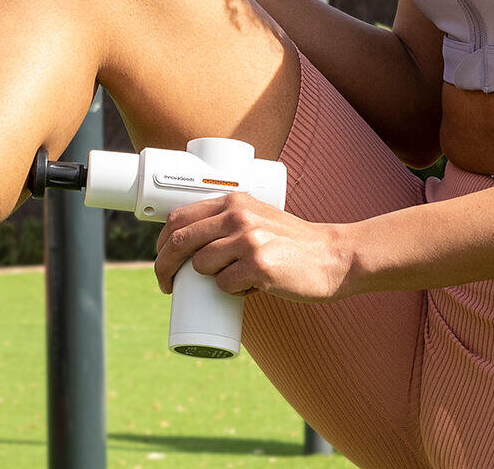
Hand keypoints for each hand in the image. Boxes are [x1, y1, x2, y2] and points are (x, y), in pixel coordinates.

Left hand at [153, 192, 354, 303]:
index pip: (179, 217)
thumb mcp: (256, 217)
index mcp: (232, 202)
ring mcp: (248, 239)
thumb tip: (187, 245)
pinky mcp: (259, 265)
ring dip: (209, 280)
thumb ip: (227, 222)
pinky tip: (250, 287)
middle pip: (179, 241)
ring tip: (233, 280)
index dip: (161, 242)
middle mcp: (237, 216)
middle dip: (164, 267)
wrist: (333, 255)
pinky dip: (232, 292)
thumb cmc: (290, 242)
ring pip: (202, 266)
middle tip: (166, 285)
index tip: (161, 260)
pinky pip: (226, 285)